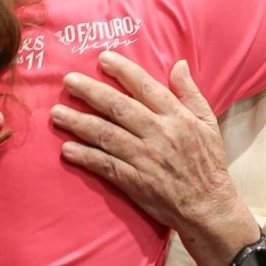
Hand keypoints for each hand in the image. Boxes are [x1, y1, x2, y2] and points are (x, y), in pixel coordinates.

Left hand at [50, 51, 257, 265]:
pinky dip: (85, 157)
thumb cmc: (208, 162)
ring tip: (56, 113)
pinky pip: (105, 165)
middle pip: (118, 107)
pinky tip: (67, 149)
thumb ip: (190, 92)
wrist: (209, 208)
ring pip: (106, 135)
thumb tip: (178, 63)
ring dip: (78, 123)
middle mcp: (158, 134)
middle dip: (90, 92)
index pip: (145, 87)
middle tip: (68, 81)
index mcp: (176, 117)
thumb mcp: (208, 122)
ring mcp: (145, 158)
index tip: (102, 58)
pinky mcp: (135, 182)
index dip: (122, 71)